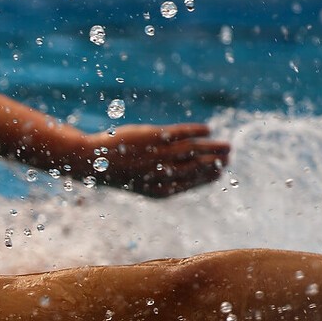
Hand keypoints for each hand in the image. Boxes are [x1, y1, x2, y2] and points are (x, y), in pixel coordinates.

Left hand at [94, 123, 229, 197]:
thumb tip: (184, 173)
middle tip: (229, 156)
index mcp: (157, 191)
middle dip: (214, 161)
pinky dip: (196, 130)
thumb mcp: (141, 181)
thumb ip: (162, 179)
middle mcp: (160, 174)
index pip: (189, 184)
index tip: (220, 172)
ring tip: (226, 145)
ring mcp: (157, 155)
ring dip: (211, 147)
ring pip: (191, 151)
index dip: (206, 178)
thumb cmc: (117, 171)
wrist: (92, 161)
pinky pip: (180, 133)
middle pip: (194, 167)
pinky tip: (207, 129)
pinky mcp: (153, 136)